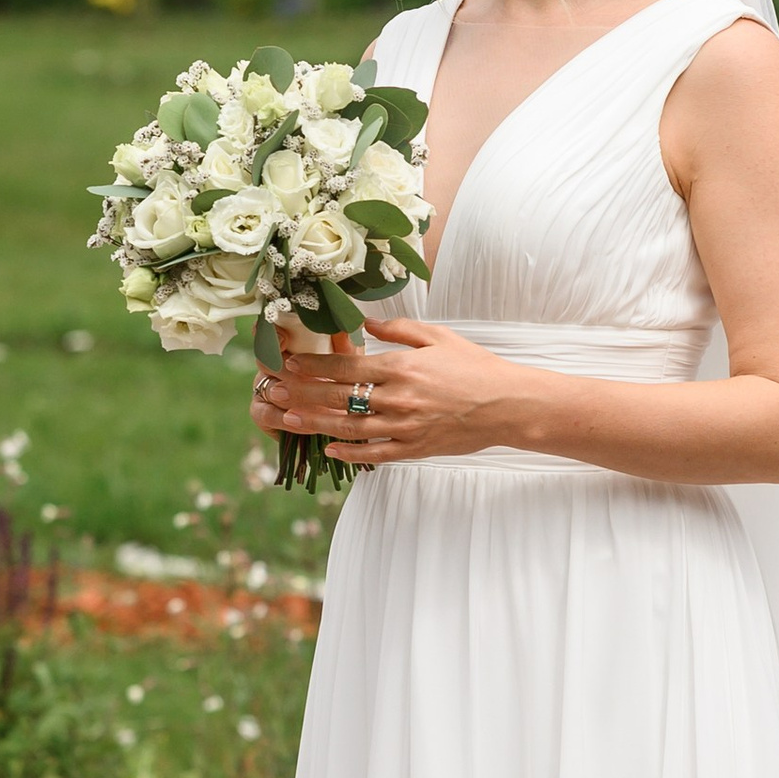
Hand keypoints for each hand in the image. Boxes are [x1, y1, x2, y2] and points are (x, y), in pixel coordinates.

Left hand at [256, 315, 509, 464]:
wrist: (507, 404)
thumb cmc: (474, 367)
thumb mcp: (439, 337)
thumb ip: (399, 330)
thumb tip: (367, 324)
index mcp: (401, 366)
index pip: (345, 366)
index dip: (313, 366)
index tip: (288, 364)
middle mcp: (397, 398)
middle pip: (338, 397)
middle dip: (301, 394)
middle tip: (272, 392)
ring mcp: (405, 427)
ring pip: (349, 427)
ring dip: (314, 423)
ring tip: (287, 419)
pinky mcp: (415, 449)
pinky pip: (375, 453)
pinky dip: (350, 454)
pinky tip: (329, 449)